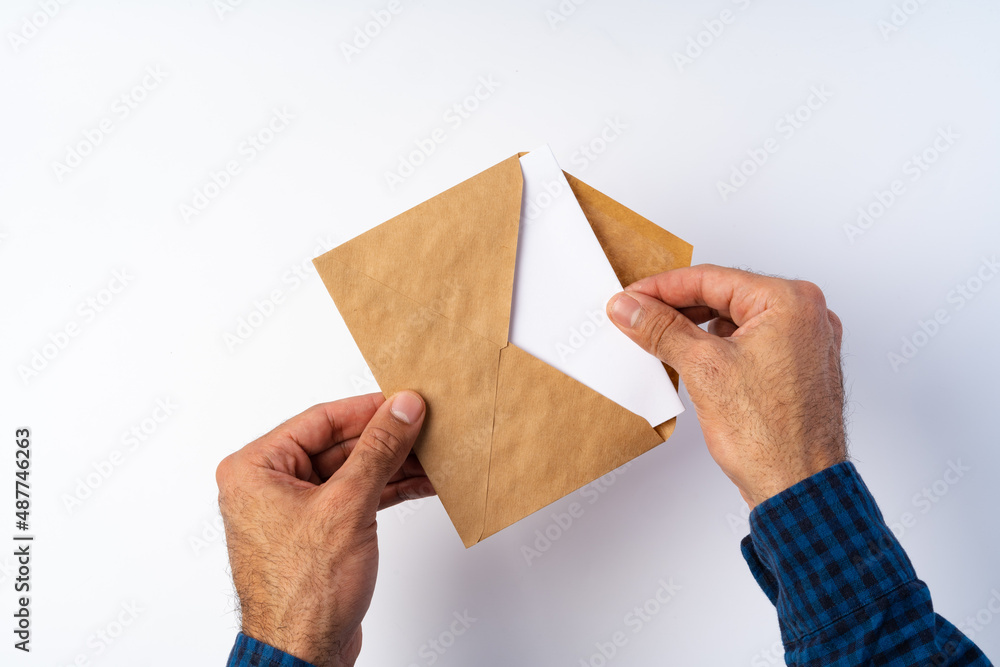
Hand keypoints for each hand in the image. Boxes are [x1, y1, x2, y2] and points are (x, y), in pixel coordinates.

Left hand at [215, 391, 434, 666]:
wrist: (304, 653)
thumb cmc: (303, 593)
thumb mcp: (348, 505)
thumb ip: (378, 450)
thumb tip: (402, 409)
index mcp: (256, 468)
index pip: (321, 420)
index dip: (368, 409)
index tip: (405, 400)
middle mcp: (268, 486)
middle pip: (338, 445)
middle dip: (385, 439)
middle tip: (425, 424)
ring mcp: (293, 511)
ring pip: (351, 472)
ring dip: (392, 465)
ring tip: (432, 452)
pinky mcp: (317, 534)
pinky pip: (355, 498)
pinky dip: (387, 490)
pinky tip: (421, 482)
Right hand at [607, 265, 846, 508]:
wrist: (798, 486)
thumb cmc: (770, 436)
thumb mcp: (702, 368)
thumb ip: (661, 329)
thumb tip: (631, 308)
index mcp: (791, 301)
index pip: (711, 279)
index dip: (662, 288)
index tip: (631, 298)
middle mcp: (806, 315)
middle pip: (724, 297)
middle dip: (677, 308)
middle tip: (637, 317)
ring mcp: (805, 343)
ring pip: (736, 321)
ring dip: (695, 329)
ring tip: (658, 340)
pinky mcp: (797, 368)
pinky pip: (750, 343)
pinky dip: (718, 348)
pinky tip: (690, 360)